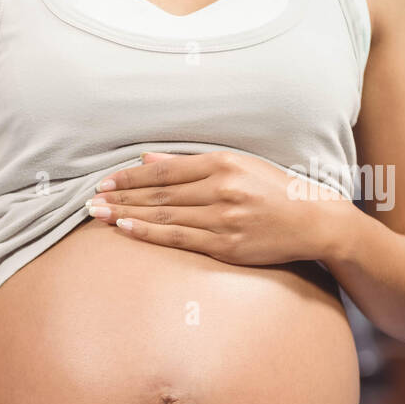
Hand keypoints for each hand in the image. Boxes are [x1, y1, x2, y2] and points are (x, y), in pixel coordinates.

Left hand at [86, 151, 350, 264]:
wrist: (314, 220)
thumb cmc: (274, 190)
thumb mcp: (237, 165)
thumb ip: (190, 163)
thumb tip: (147, 159)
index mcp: (223, 163)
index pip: (164, 170)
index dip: (130, 177)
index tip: (105, 182)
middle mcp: (221, 188)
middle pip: (159, 193)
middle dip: (121, 197)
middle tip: (90, 200)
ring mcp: (223, 218)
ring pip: (164, 215)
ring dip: (127, 215)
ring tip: (98, 215)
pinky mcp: (226, 244)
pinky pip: (178, 238)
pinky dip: (149, 233)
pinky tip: (126, 230)